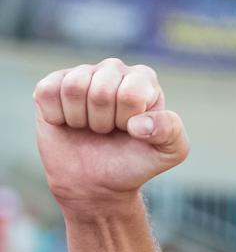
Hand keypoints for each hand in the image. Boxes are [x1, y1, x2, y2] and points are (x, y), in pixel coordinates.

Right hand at [34, 58, 188, 217]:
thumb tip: (139, 123)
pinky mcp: (52, 84)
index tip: (131, 131)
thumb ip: (171, 131)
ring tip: (90, 127)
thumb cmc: (135, 162)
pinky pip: (47, 92)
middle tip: (107, 132)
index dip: (126, 120)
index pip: (131, 93)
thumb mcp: (169, 152)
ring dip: (80, 119)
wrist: (97, 182)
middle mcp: (114, 69)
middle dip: (103, 122)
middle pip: (100, 92)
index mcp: (144, 79)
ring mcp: (82, 74)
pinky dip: (56, 116)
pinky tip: (68, 122)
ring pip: (73, 88)